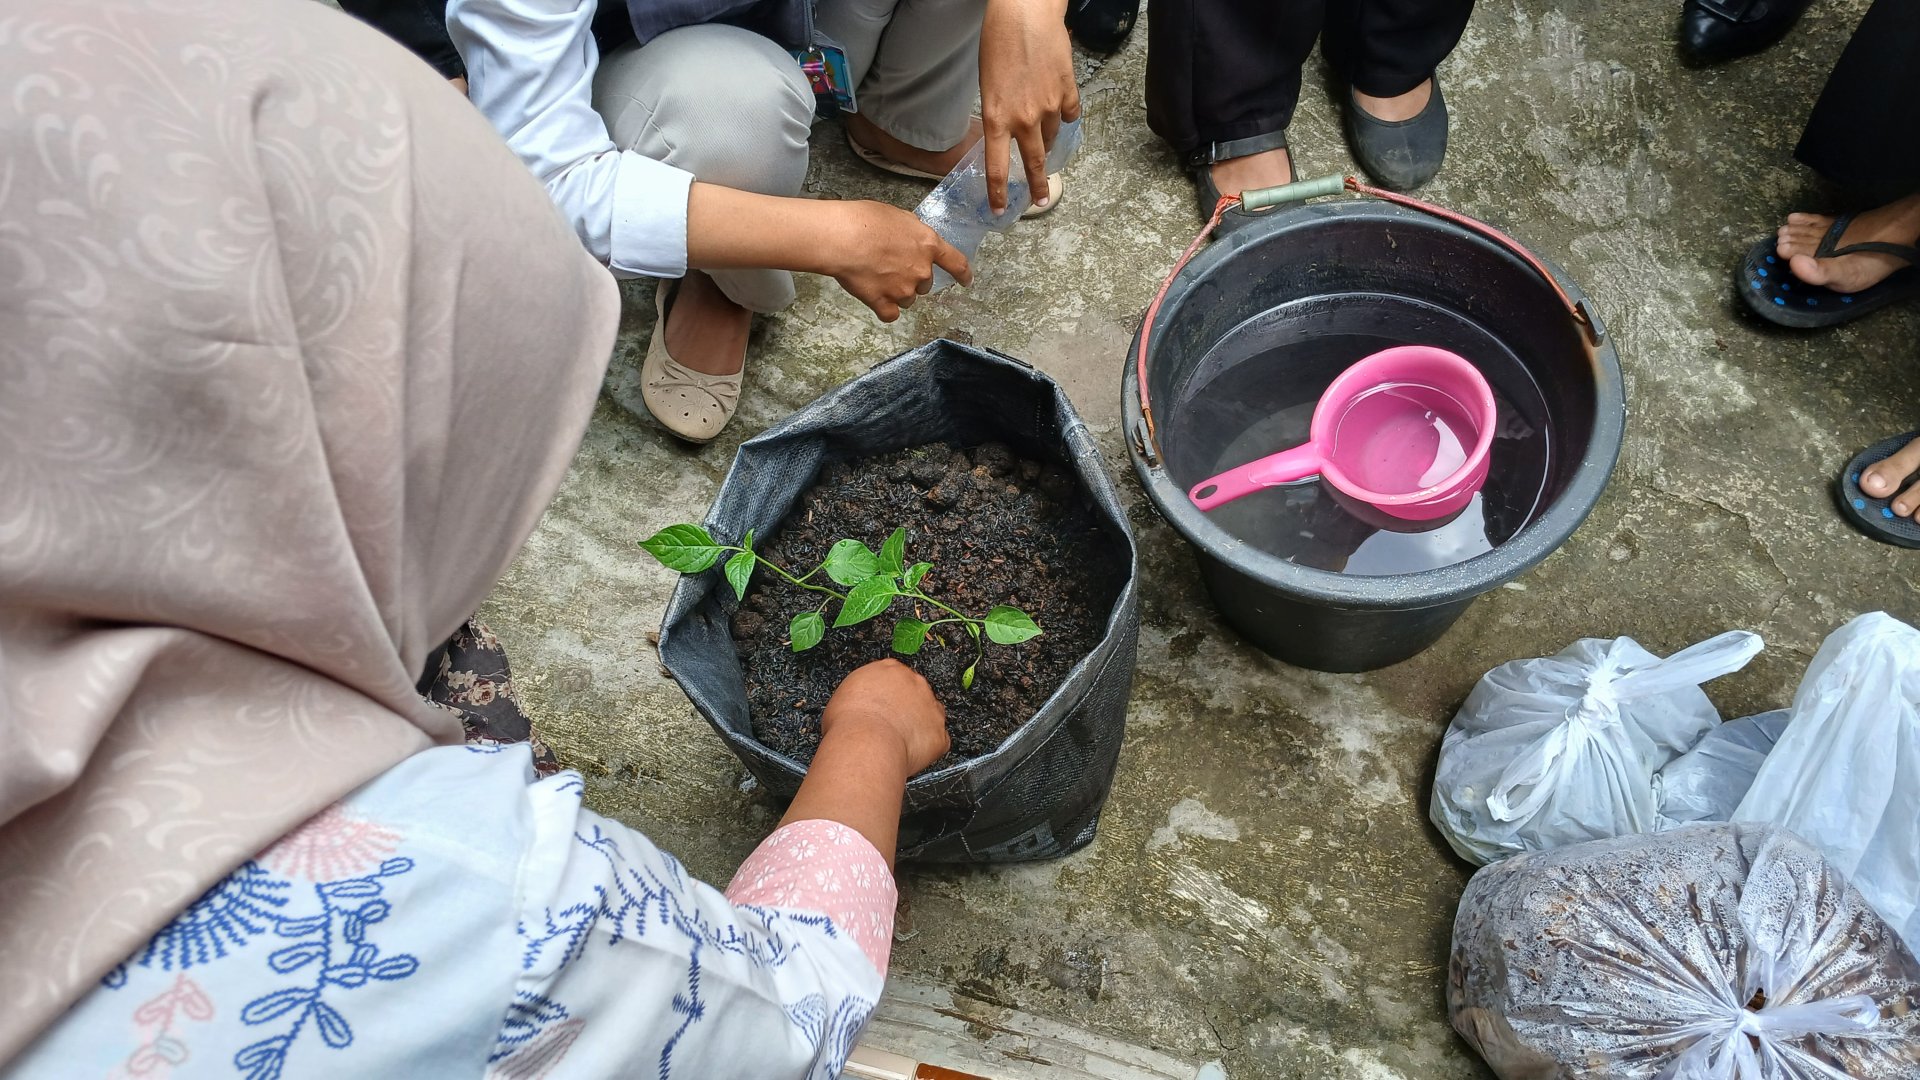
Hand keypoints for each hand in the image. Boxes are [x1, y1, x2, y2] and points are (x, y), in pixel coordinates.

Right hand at [818, 201, 970, 319]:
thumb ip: (911, 231)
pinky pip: (890, 314)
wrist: (842, 238)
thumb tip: (911, 238)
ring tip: (876, 276)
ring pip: (908, 299)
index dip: (963, 274)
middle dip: (911, 277)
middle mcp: (921, 270)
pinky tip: (875, 297)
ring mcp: (903, 289)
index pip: (956, 263)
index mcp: (928, 244)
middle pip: (925, 283)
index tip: (967, 281)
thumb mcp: (897, 216)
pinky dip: (884, 308)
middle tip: (889, 265)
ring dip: (897, 292)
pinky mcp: (884, 302)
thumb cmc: (865, 221)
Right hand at [821, 659, 948, 776]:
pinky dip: (927, 750)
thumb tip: (857, 708)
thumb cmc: (848, 723)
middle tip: (889, 727)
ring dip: (918, 727)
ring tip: (899, 743)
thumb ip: (859, 696)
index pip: (895, 676)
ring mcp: (931, 707)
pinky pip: (938, 741)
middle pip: (915, 693)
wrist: (865, 743)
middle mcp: (914, 682)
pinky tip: (910, 755)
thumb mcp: (843, 697)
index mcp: (889, 669)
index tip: (882, 707)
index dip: (889, 695)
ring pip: (930, 715)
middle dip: (906, 709)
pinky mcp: (940, 733)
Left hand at [978, 0, 1078, 212]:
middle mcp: (1023, 119)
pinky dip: (1066, 112)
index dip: (999, 193)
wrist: (1025, 14)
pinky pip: (1070, 112)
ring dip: (1048, 137)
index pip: (996, 167)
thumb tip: (1014, 131)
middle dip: (1039, 185)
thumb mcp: (988, 85)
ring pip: (1053, 135)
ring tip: (1044, 128)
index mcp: (995, 118)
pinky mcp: (1067, 92)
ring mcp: (1048, 107)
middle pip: (1034, 162)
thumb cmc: (998, 43)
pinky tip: (1060, 102)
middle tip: (1041, 199)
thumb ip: (1000, 114)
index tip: (1001, 210)